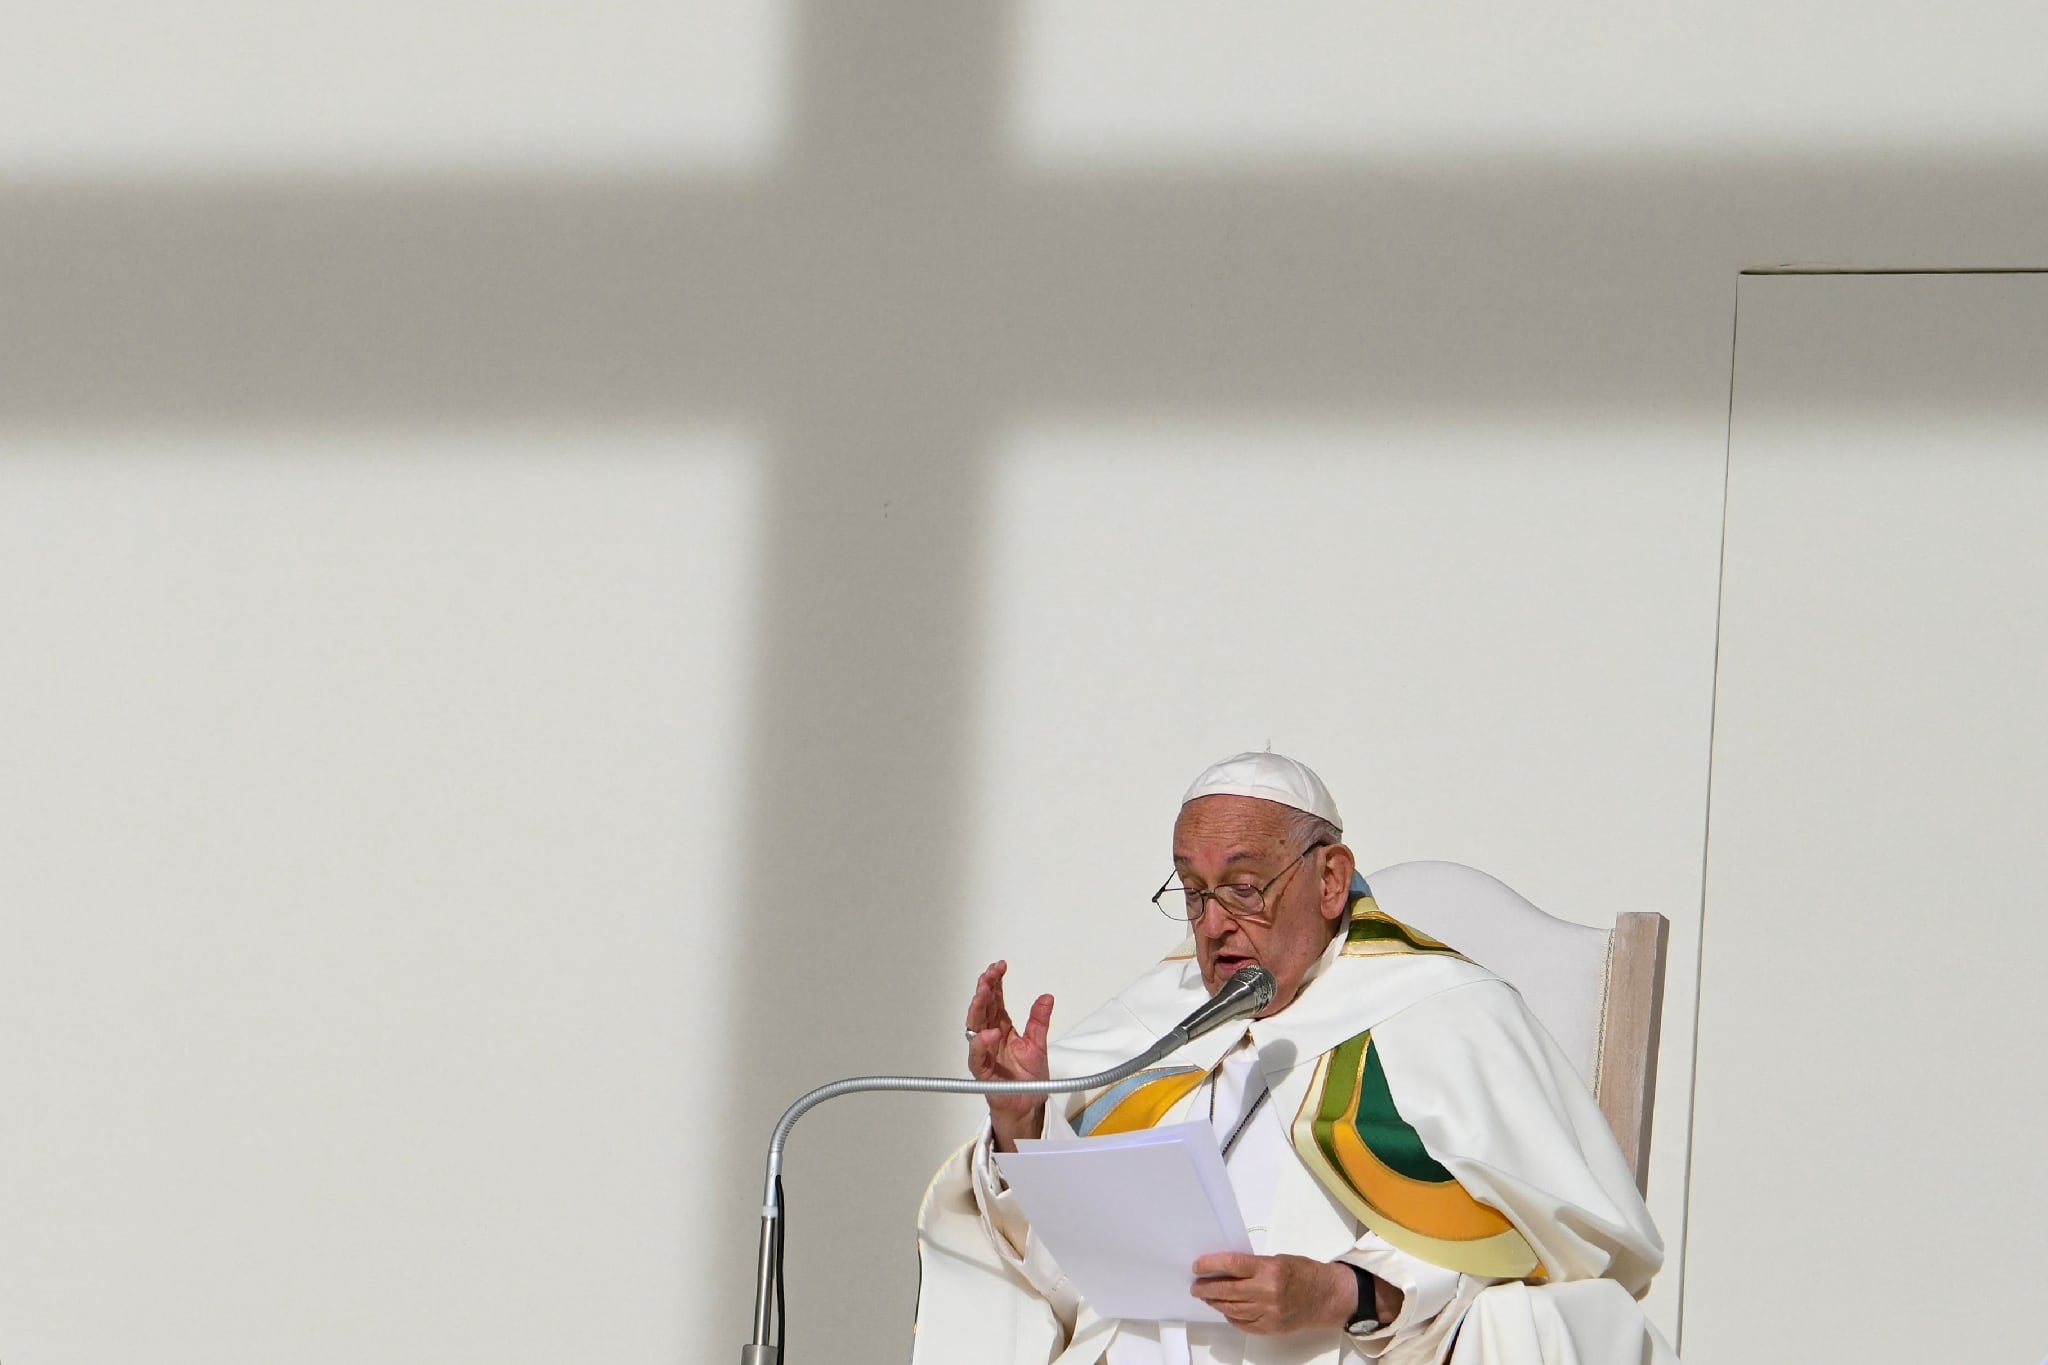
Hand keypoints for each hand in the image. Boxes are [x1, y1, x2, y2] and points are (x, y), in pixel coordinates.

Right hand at [965, 961, 1054, 1151]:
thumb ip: (1039, 1021)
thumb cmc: (1028, 1078)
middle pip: (982, 1008)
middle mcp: (990, 1038)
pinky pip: (978, 1057)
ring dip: (977, 1008)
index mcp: (1001, 1028)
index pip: (995, 1000)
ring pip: (974, 1026)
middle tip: (991, 974)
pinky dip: (981, 1044)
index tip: (1001, 966)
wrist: (1028, 1106)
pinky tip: (989, 1032)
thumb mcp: (1038, 1043)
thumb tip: (1046, 997)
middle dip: (985, 989)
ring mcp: (985, 1054)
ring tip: (984, 992)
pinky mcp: (984, 1073)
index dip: (996, 982)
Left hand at [1189, 1253, 1358, 1335]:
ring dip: (1216, 1302)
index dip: (1210, 1264)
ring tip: (1207, 1297)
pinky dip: (1231, 1317)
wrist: (1328, 1297)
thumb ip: (1253, 1266)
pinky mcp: (1271, 1328)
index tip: (1197, 1266)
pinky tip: (1226, 1310)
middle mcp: (1267, 1292)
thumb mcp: (1278, 1260)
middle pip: (1227, 1290)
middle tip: (1196, 1286)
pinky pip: (1244, 1324)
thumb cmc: (1305, 1273)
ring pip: (1232, 1308)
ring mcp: (1268, 1313)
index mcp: (1269, 1269)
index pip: (1232, 1265)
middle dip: (1206, 1287)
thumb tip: (1227, 1270)